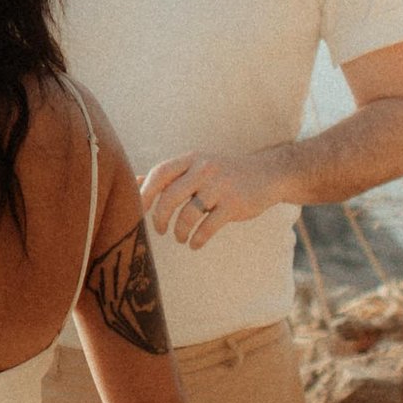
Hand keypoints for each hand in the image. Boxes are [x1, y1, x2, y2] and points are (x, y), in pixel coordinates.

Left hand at [140, 145, 285, 251]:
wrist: (268, 173)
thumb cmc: (224, 173)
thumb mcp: (197, 166)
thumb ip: (169, 175)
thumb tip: (134, 181)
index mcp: (191, 159)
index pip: (160, 173)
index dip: (145, 193)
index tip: (139, 211)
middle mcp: (204, 169)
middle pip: (170, 196)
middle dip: (159, 217)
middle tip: (160, 230)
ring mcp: (221, 186)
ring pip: (188, 214)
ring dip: (179, 232)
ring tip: (180, 238)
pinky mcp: (234, 205)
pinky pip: (208, 227)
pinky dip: (197, 239)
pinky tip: (195, 244)